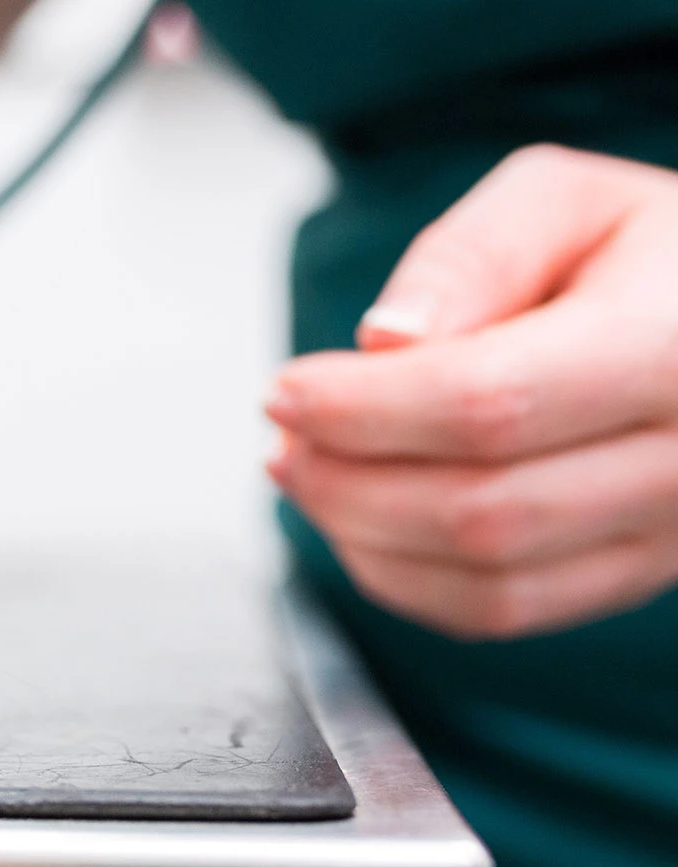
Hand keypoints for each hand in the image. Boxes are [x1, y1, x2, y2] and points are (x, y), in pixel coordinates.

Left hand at [266, 145, 677, 638]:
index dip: (363, 410)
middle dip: (347, 481)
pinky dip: (402, 578)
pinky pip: (501, 611)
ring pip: (484, 580)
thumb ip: (472, 255)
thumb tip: (386, 341)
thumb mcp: (565, 201)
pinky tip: (358, 519)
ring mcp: (674, 534)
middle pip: (480, 509)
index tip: (284, 391)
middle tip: (281, 437)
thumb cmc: (643, 252)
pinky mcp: (637, 577)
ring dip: (361, 536)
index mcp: (674, 345)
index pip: (490, 405)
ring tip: (305, 472)